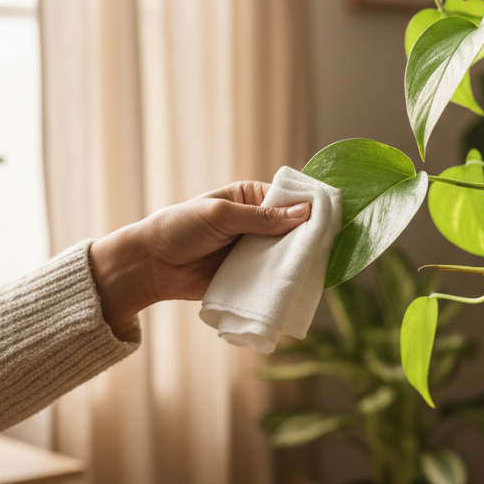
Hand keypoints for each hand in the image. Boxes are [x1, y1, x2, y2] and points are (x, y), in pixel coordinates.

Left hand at [90, 181, 310, 335]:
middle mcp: (256, 224)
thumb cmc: (180, 228)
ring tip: (318, 268)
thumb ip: (262, 218)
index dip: (309, 208)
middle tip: (331, 247)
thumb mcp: (221, 216)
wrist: (150, 266)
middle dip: (308, 238)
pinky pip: (272, 279)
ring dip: (297, 262)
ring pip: (285, 256)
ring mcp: (253, 252)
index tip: (333, 217)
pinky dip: (284, 282)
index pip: (289, 200)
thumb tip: (305, 213)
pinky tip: (300, 286)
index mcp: (251, 198)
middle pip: (293, 230)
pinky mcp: (248, 276)